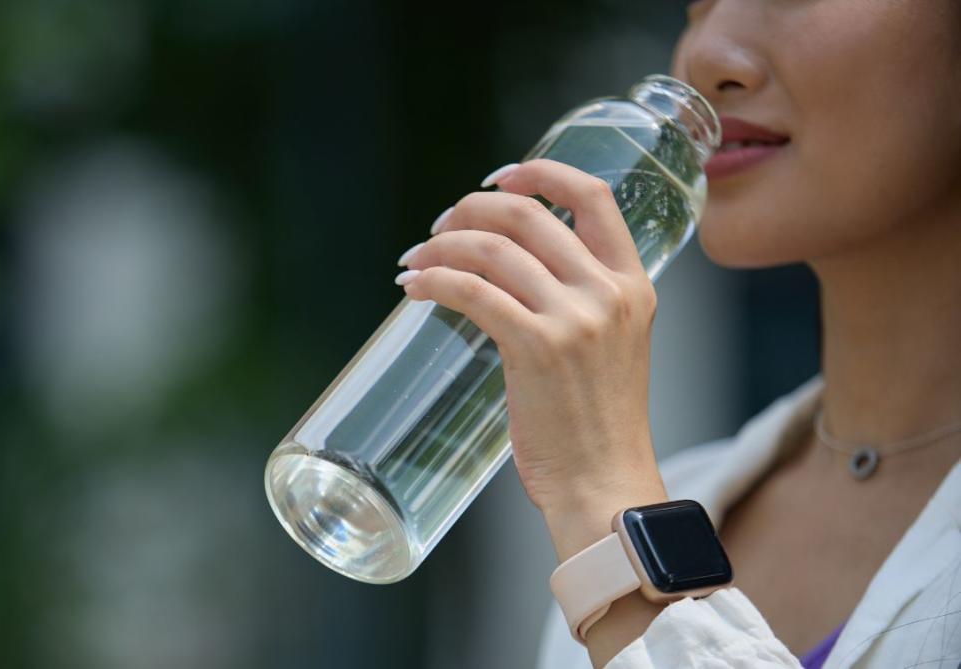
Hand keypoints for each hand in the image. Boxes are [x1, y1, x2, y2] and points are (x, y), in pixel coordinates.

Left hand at [395, 159, 668, 560]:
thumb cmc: (596, 425)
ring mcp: (576, 319)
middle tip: (439, 228)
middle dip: (472, 211)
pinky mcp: (538, 348)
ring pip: (493, 250)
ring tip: (415, 261)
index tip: (500, 177)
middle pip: (528, 215)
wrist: (605, 486)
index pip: (594, 195)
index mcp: (634, 284)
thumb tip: (507, 270)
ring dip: (442, 246)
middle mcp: (609, 292)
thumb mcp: (610, 346)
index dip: (541, 172)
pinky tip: (414, 288)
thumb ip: (578, 302)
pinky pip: (472, 291)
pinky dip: (435, 281)